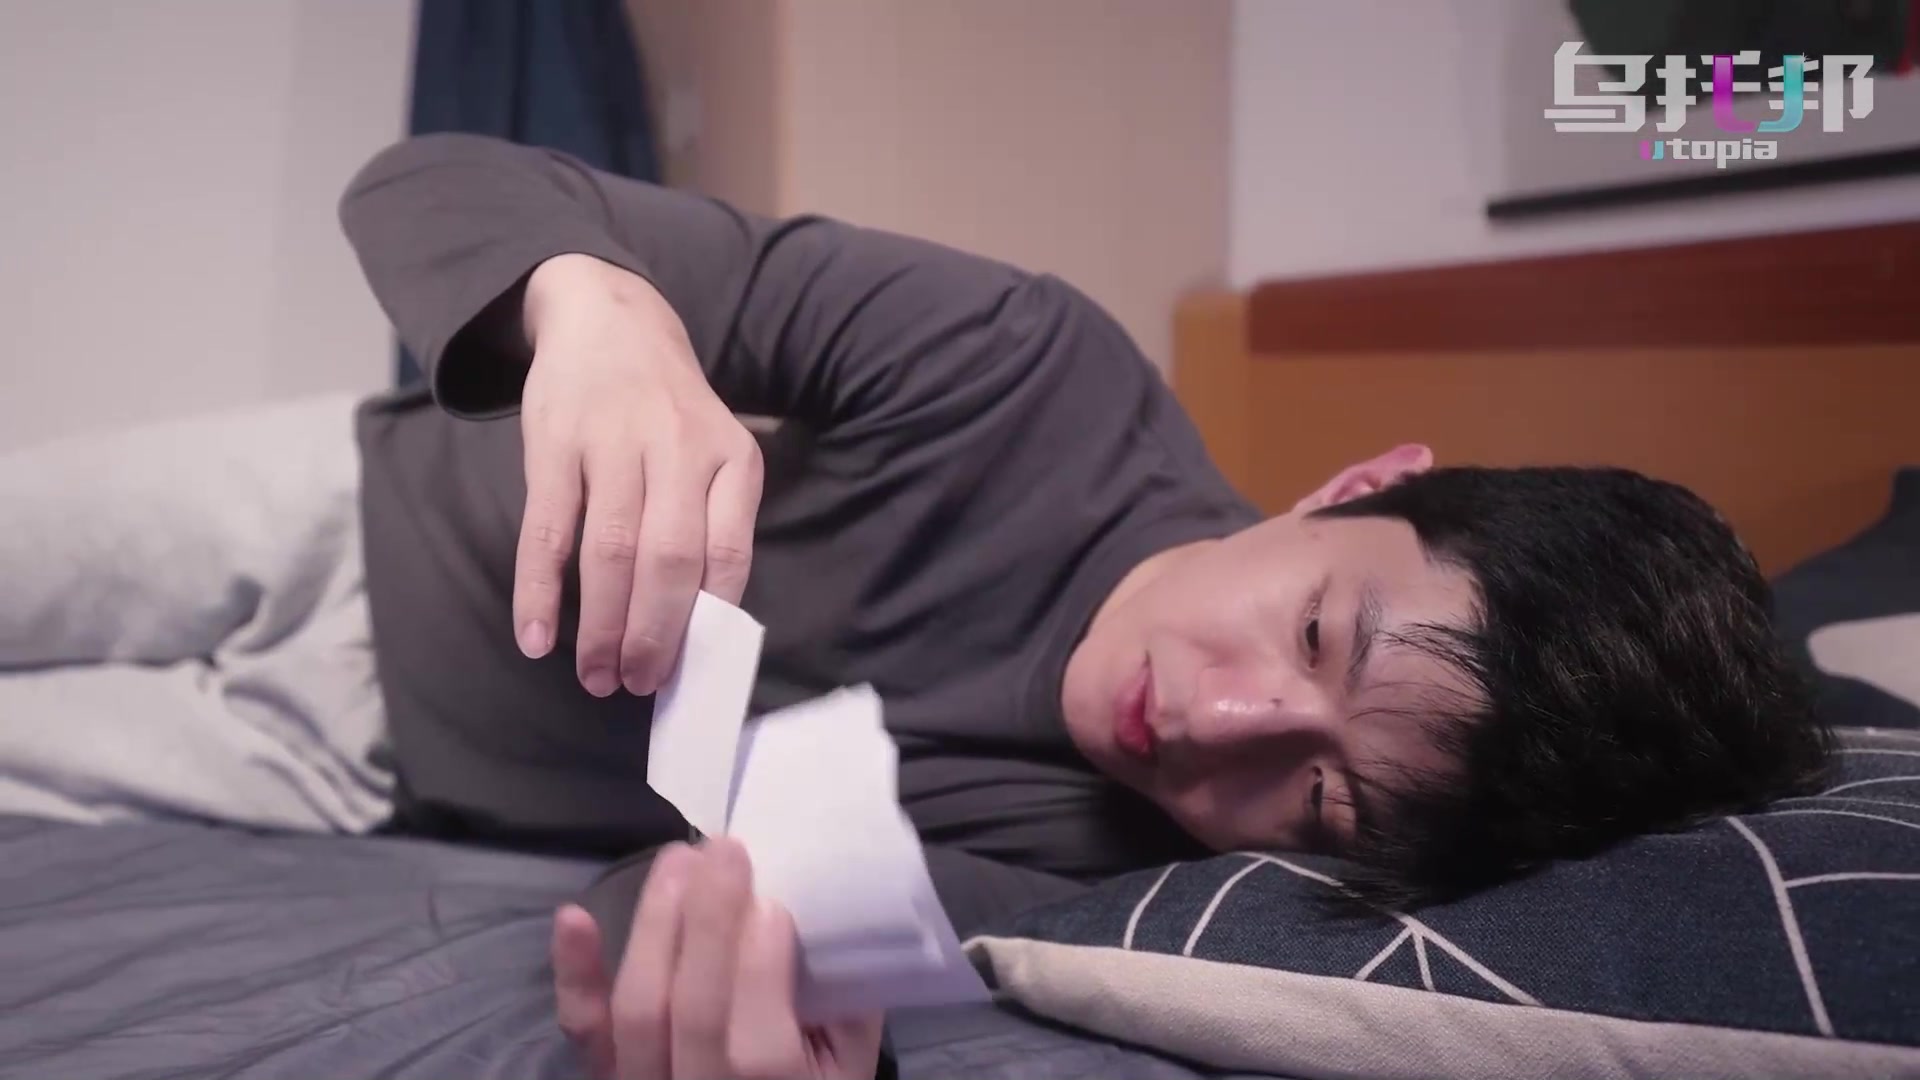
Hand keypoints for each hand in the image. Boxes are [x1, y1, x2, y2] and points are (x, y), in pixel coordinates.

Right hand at [515, 253, 763, 696]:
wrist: (608, 318)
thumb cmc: (665, 412)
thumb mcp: (713, 452)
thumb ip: (713, 525)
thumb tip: (697, 632)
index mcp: (731, 459)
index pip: (729, 556)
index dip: (707, 623)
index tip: (687, 673)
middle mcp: (680, 448)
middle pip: (670, 561)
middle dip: (652, 636)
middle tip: (635, 686)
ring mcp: (614, 442)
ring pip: (610, 552)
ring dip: (601, 625)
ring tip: (594, 676)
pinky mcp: (555, 442)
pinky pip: (547, 530)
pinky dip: (539, 590)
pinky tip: (536, 637)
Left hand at [551, 840, 885, 1079]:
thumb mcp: (848, 1067)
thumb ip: (848, 1006)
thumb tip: (837, 916)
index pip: (760, 1046)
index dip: (761, 970)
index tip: (773, 903)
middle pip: (693, 1010)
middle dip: (709, 920)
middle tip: (726, 849)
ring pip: (637, 1009)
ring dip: (655, 922)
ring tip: (680, 859)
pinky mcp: (606, 1070)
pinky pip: (584, 1029)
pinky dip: (576, 973)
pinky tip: (575, 916)